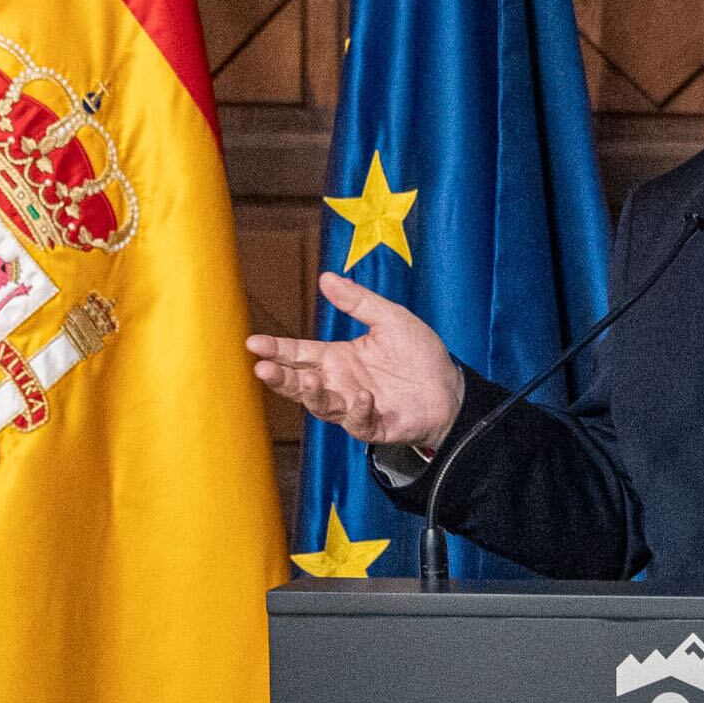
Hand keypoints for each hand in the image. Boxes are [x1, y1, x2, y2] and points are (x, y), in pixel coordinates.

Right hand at [245, 272, 466, 450]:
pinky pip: (358, 422)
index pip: (299, 354)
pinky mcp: (374, 425)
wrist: (450, 389)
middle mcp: (339, 384)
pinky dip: (357, 410)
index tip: (254, 343)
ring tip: (306, 379)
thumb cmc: (419, 355)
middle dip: (279, 378)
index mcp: (337, 358)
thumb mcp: (389, 318)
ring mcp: (353, 407)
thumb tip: (326, 277)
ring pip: (321, 405)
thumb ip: (357, 302)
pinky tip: (362, 396)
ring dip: (312, 394)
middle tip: (262, 369)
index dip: (276, 349)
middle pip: (299, 383)